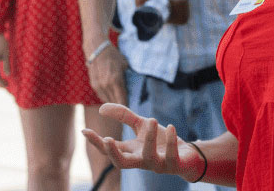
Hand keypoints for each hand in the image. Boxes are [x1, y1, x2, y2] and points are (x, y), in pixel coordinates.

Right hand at [82, 103, 204, 181]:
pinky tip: (170, 126)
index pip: (109, 149)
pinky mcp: (174, 165)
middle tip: (107, 139)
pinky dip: (171, 141)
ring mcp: (157, 165)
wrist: (189, 155)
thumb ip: (123, 116)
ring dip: (149, 139)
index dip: (96, 142)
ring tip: (151, 119)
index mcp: (131, 152)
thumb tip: (101, 108)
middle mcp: (141, 161)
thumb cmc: (161, 142)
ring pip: (149, 157)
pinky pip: (171, 155)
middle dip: (113, 153)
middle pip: (121, 163)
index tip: (84, 130)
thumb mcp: (141, 125)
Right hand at [87, 43, 127, 105]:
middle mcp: (106, 85)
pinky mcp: (94, 85)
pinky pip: (102, 96)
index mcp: (116, 80)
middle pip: (115, 103)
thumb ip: (128, 79)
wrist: (97, 49)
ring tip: (121, 101)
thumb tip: (133, 90)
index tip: (132, 109)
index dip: (128, 107)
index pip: (122, 101)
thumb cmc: (114, 56)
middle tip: (128, 106)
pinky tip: (113, 95)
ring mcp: (98, 86)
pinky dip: (108, 97)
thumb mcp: (125, 66)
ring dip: (114, 102)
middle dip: (122, 105)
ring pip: (108, 101)